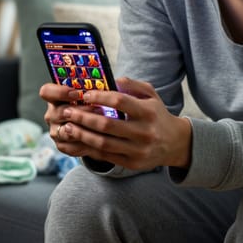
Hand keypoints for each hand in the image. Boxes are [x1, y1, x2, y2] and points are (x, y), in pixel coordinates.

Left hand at [38, 78, 192, 170]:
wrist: (174, 143)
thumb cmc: (157, 115)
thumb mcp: (151, 95)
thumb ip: (132, 85)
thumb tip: (112, 79)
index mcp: (148, 112)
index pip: (120, 102)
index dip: (100, 97)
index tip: (85, 94)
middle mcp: (144, 132)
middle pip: (107, 125)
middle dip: (84, 118)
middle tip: (68, 111)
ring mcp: (138, 150)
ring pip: (103, 143)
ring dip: (82, 135)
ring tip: (68, 127)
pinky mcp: (132, 163)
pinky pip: (106, 156)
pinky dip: (89, 148)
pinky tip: (78, 140)